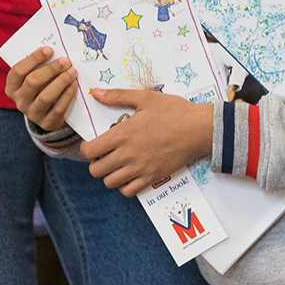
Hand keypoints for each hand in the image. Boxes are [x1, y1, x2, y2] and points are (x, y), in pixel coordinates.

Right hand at [5, 46, 76, 130]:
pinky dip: (67, 95)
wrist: (47, 114)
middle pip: (33, 82)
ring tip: (72, 71)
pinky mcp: (47, 123)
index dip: (33, 59)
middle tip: (66, 61)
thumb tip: (56, 48)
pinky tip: (74, 84)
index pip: (18, 71)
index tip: (49, 49)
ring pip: (45, 96)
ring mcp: (32, 114)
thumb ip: (39, 66)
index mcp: (12, 87)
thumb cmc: (41, 87)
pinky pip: (58, 108)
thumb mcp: (35, 77)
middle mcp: (20, 101)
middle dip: (51, 69)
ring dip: (61, 81)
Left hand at [80, 88, 213, 196]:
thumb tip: (96, 93)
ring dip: (109, 174)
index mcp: (123, 134)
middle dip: (95, 163)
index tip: (92, 144)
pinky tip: (129, 173)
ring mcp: (140, 169)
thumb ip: (117, 96)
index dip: (86, 148)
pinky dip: (124, 185)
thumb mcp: (145, 98)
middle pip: (96, 170)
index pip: (90, 151)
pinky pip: (128, 191)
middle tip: (104, 154)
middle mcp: (127, 154)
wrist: (198, 129)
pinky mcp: (152, 178)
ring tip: (116, 164)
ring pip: (110, 183)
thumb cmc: (173, 111)